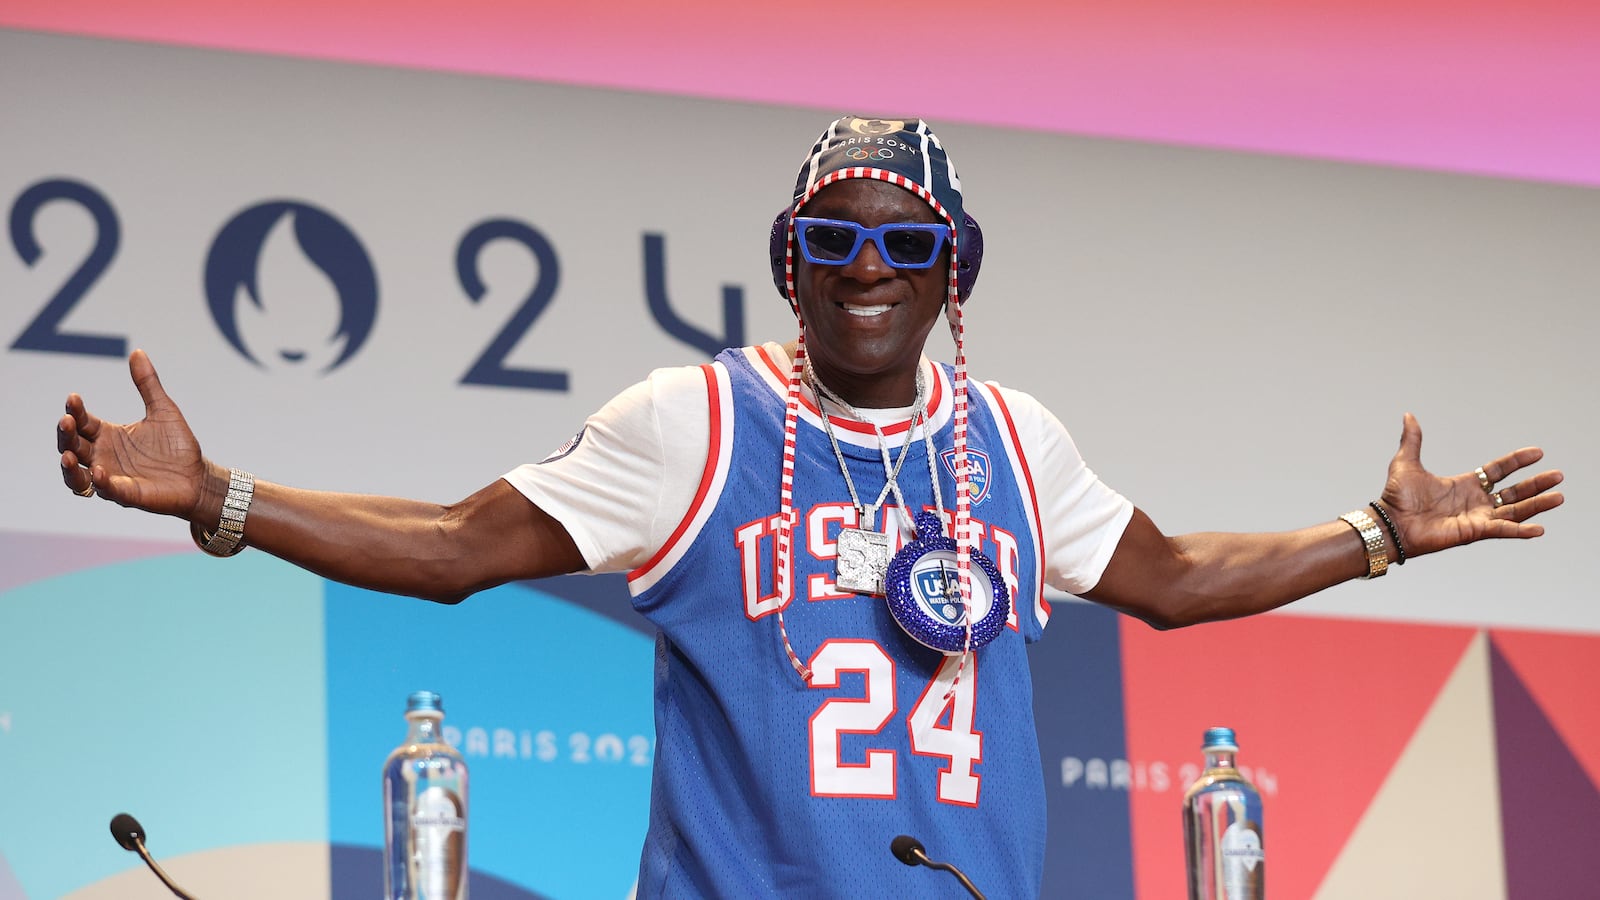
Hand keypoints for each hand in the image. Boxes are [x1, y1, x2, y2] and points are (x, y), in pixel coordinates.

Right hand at [57, 349, 210, 518]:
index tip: (73, 397)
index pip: (83, 422)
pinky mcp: (126, 494)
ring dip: (69, 467)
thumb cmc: (178, 446)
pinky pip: (106, 491)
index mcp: (108, 435)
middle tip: (66, 420)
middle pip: (73, 446)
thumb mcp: (163, 410)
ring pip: (77, 475)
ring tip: (67, 455)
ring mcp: (112, 477)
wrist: (199, 476)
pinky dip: (100, 483)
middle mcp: (104, 456)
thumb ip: (148, 384)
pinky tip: (100, 472)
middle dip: (66, 435)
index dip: (75, 411)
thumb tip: (137, 352)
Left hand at [1380, 413, 1563, 556]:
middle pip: (1513, 492)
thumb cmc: (1396, 498)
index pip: (1497, 471)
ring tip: (1559, 496)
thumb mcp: (1407, 463)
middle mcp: (1474, 502)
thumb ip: (1412, 440)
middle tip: (1558, 476)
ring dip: (1537, 504)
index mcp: (1463, 485)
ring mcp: (1476, 518)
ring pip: (1514, 511)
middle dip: (1536, 484)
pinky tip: (1539, 528)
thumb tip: (1408, 415)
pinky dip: (1520, 531)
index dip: (1517, 462)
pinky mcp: (1473, 532)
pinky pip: (1502, 531)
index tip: (1537, 453)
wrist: (1389, 522)